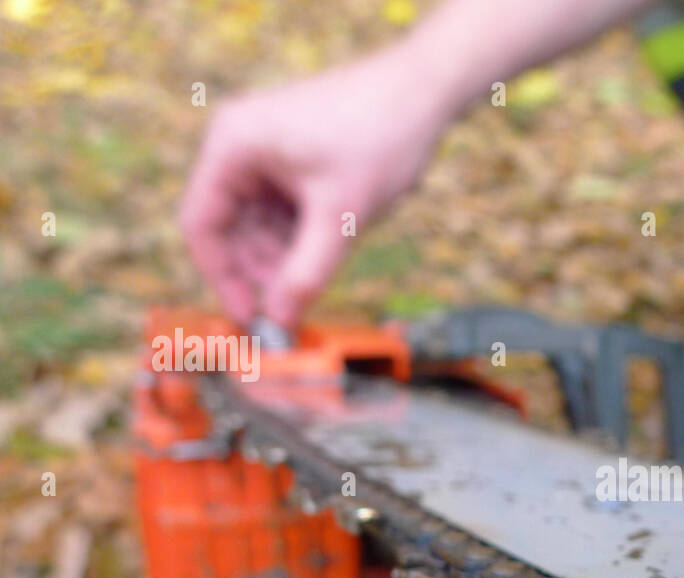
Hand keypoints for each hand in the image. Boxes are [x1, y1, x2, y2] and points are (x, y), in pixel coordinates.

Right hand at [180, 41, 445, 326]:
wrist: (425, 92)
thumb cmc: (381, 138)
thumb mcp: (340, 217)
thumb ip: (306, 273)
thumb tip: (279, 322)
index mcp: (233, 146)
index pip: (202, 225)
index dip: (221, 278)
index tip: (249, 318)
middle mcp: (239, 144)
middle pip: (230, 228)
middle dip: (259, 271)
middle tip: (291, 308)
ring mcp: (266, 151)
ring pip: (259, 225)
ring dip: (283, 258)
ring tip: (317, 278)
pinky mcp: (292, 159)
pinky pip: (283, 212)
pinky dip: (300, 239)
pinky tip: (327, 254)